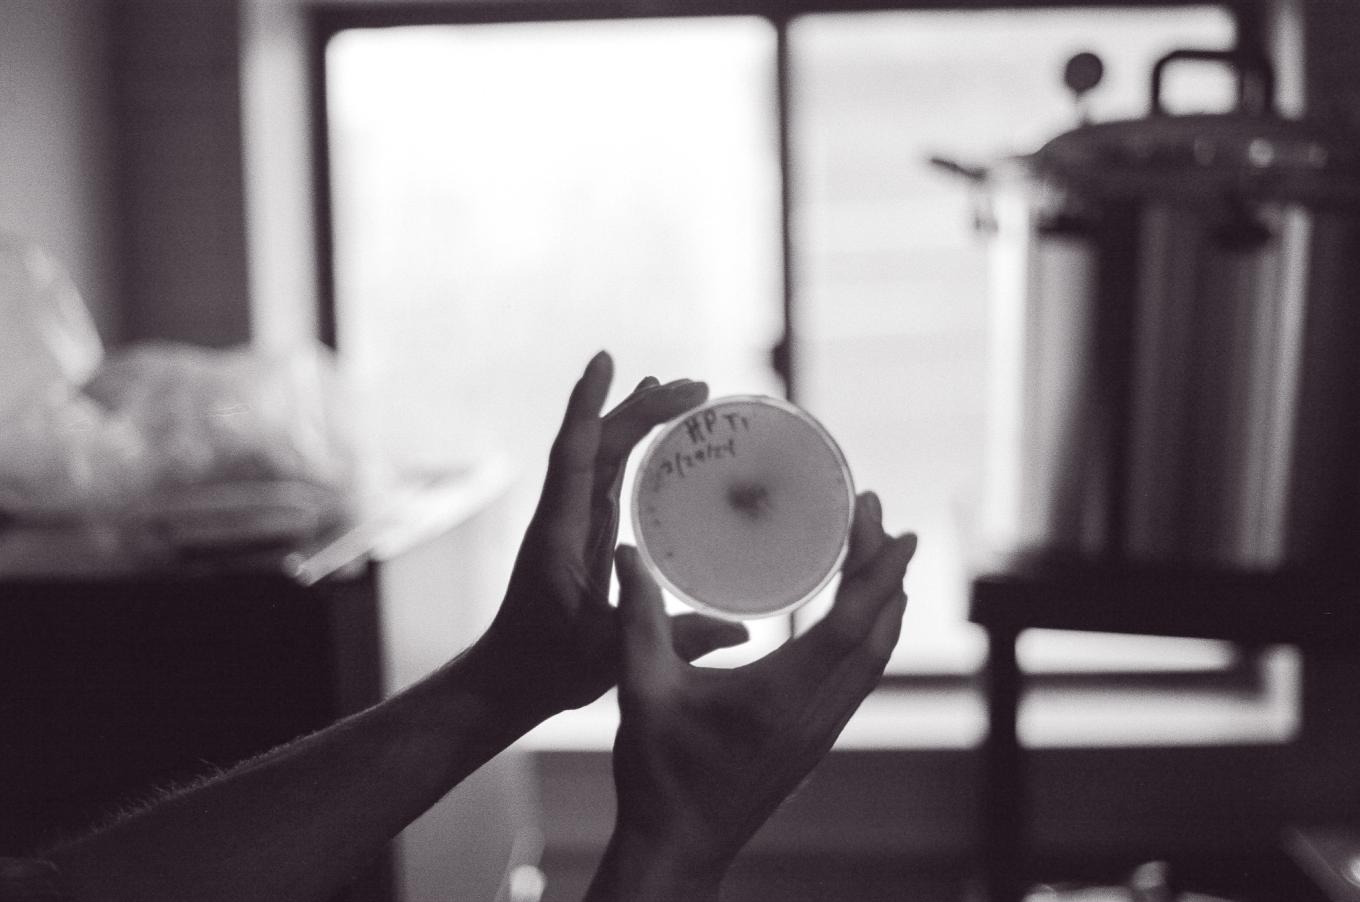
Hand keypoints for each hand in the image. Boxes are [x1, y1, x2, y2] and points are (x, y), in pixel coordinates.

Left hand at [477, 351, 748, 717]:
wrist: (509, 680)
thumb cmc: (549, 668)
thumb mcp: (612, 655)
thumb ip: (671, 641)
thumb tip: (741, 632)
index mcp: (560, 533)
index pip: (574, 454)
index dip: (588, 405)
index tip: (606, 360)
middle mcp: (563, 515)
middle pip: (598, 443)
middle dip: (642, 408)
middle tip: (697, 386)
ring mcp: (572, 520)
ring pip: (602, 453)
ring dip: (638, 420)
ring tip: (683, 392)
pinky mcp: (583, 531)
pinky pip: (606, 475)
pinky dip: (631, 448)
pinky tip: (657, 438)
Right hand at [590, 493, 916, 897]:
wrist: (678, 848)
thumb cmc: (658, 774)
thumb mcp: (640, 689)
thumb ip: (639, 618)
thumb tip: (629, 554)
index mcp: (779, 697)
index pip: (849, 624)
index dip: (878, 573)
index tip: (894, 529)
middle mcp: (813, 713)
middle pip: (873, 633)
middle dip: (884, 573)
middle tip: (878, 518)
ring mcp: (820, 730)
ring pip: (873, 659)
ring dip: (882, 604)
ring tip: (876, 556)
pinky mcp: (815, 740)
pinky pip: (859, 678)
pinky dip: (868, 635)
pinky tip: (854, 615)